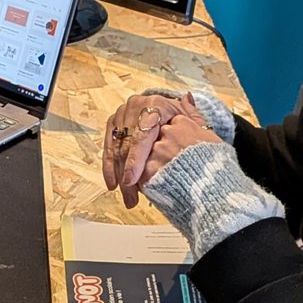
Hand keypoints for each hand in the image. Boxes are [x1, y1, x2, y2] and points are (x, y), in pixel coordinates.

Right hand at [102, 90, 209, 207]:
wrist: (163, 105)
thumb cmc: (180, 117)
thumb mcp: (190, 118)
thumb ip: (194, 118)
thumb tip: (187, 103)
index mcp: (155, 105)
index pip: (142, 135)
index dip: (135, 159)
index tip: (131, 180)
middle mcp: (134, 107)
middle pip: (127, 145)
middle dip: (127, 175)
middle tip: (132, 199)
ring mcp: (121, 114)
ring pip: (116, 148)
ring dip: (119, 176)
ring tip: (128, 198)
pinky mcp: (113, 123)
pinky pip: (108, 147)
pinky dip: (109, 167)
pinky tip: (113, 184)